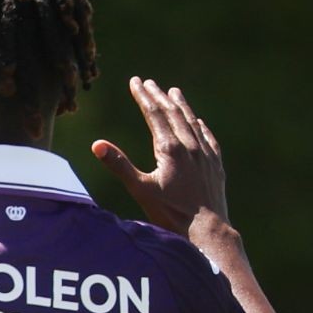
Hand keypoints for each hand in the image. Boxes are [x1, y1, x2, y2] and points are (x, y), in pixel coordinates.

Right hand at [91, 77, 227, 236]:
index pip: (154, 114)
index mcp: (170, 149)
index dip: (143, 96)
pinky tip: (198, 121)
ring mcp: (205, 154)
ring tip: (174, 92)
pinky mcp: (215, 165)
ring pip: (192, 122)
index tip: (136, 81)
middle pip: (173, 113)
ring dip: (181, 105)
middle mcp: (190, 146)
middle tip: (149, 82)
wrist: (207, 231)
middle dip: (159, 96)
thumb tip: (97, 144)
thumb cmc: (170, 213)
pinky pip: (208, 137)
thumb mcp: (140, 189)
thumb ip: (119, 164)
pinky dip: (200, 125)